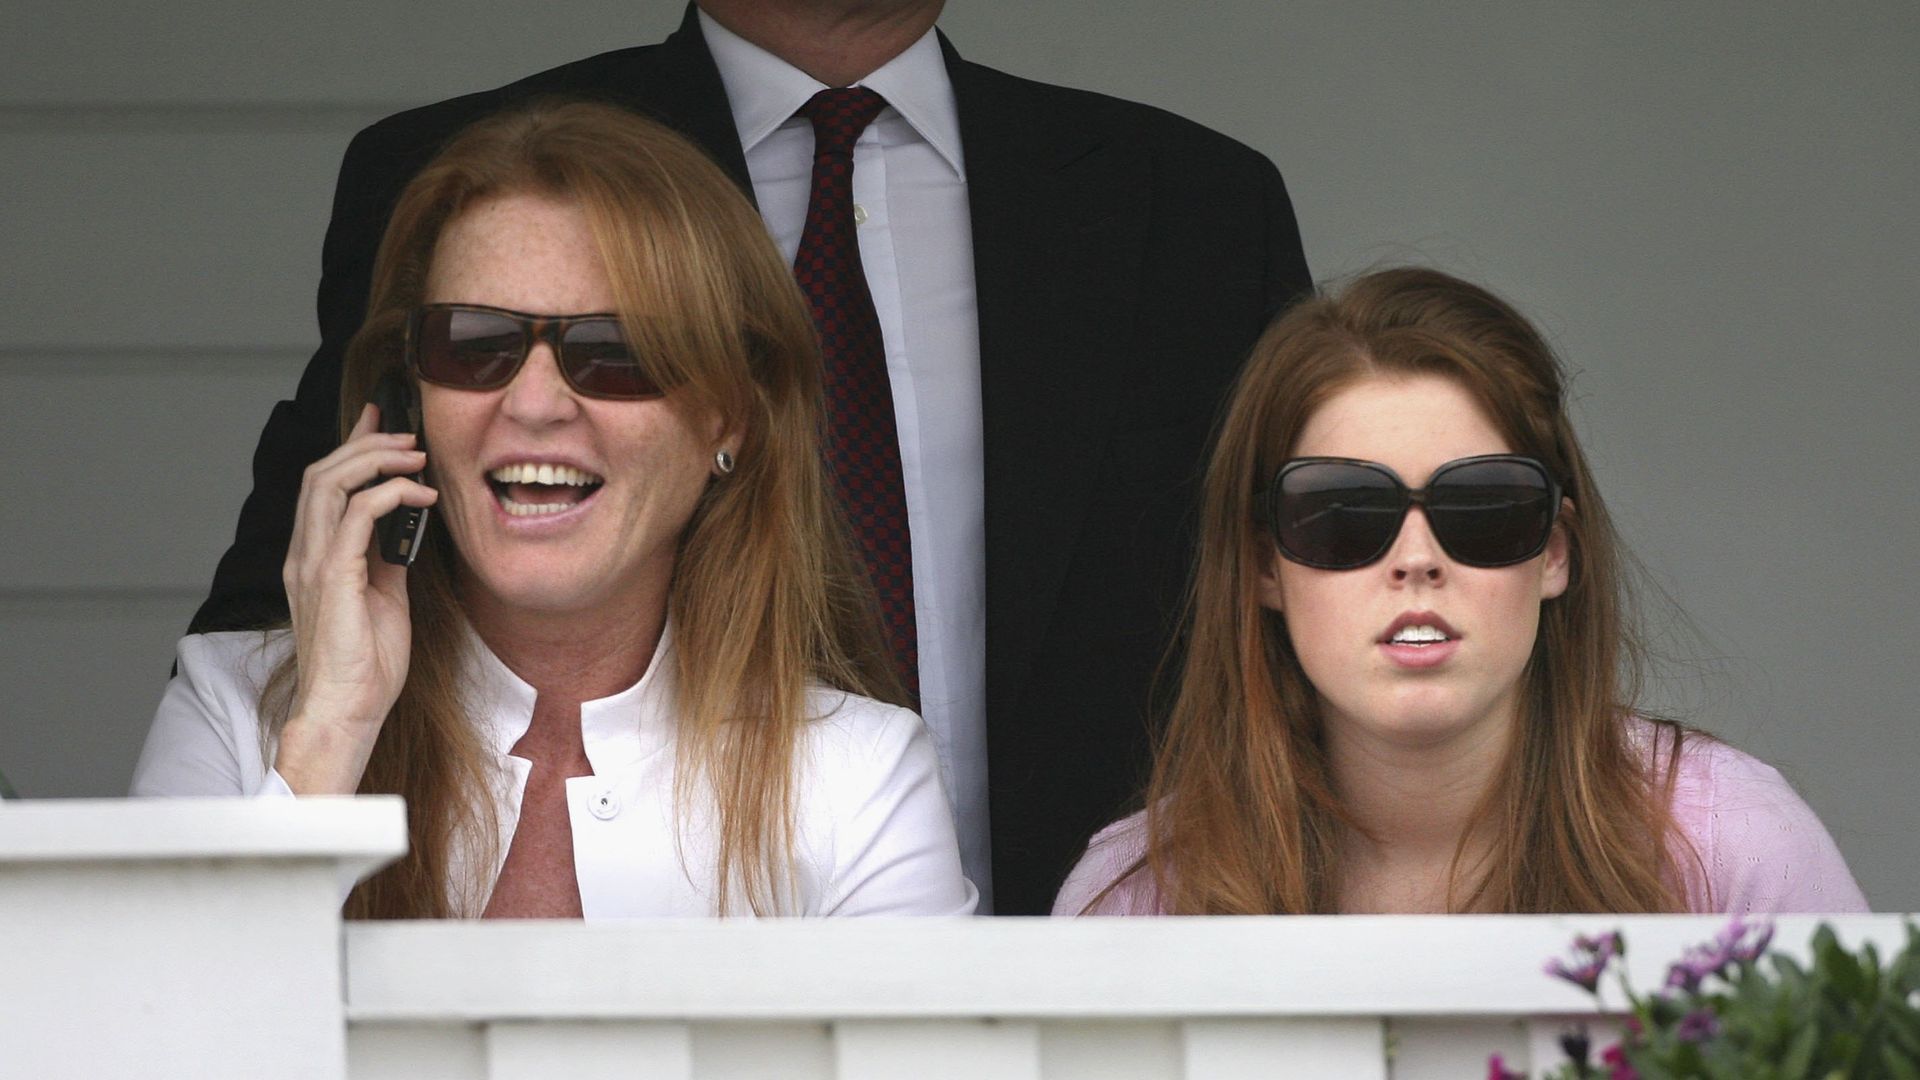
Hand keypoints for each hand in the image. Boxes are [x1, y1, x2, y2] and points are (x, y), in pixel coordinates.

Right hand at [276, 402, 436, 794]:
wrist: (348, 710)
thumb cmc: (365, 666)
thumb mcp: (383, 599)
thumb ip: (385, 560)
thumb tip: (405, 529)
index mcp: (313, 558)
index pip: (323, 485)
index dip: (350, 446)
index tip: (381, 421)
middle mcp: (305, 555)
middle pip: (322, 473)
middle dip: (366, 443)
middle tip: (408, 435)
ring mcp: (313, 565)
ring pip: (330, 484)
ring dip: (376, 461)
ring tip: (415, 457)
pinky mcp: (333, 578)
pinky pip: (354, 517)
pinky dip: (389, 496)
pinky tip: (420, 497)